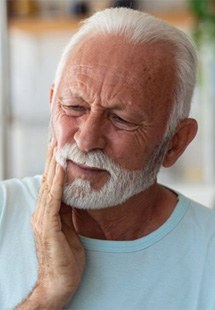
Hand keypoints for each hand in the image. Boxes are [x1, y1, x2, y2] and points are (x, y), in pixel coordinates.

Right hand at [16, 143, 84, 308]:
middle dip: (51, 157)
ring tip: (55, 144)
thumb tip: (72, 196)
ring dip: (53, 164)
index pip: (51, 183)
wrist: (58, 284)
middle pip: (47, 180)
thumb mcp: (69, 230)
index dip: (55, 164)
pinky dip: (56, 182)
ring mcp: (42, 219)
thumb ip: (67, 212)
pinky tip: (60, 168)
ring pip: (49, 185)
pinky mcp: (48, 226)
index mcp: (48, 213)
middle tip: (54, 137)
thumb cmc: (66, 259)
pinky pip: (53, 200)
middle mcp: (42, 212)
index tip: (59, 147)